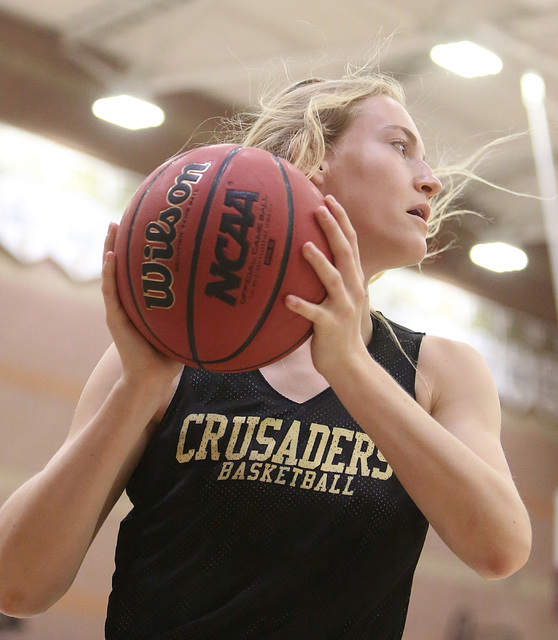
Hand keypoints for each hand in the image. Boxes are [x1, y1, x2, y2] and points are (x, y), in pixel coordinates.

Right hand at [102, 222, 182, 386]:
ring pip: (112, 272)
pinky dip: (109, 274)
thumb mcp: (186, 323)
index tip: (150, 224)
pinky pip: (111, 292)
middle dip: (124, 239)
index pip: (141, 269)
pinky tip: (110, 256)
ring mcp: (119, 308)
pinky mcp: (115, 319)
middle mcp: (129, 300)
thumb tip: (229, 291)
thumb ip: (198, 307)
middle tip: (127, 214)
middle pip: (124, 263)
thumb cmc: (172, 354)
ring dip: (110, 248)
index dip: (142, 247)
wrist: (153, 377)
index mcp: (143, 300)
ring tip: (112, 226)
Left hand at [285, 195, 369, 377]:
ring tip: (305, 246)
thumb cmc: (337, 325)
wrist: (347, 361)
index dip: (341, 219)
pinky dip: (302, 306)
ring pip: (332, 280)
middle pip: (344, 253)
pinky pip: (314, 314)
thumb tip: (310, 248)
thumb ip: (332, 274)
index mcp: (354, 278)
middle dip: (333, 229)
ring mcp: (342, 307)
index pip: (350, 242)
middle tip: (318, 208)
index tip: (328, 198)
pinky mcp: (330, 325)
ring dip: (319, 263)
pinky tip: (287, 299)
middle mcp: (352, 288)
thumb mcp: (341, 296)